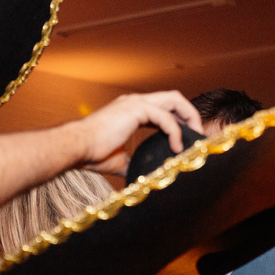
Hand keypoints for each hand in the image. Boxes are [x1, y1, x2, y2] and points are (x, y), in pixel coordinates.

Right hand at [68, 91, 202, 174]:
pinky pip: (166, 118)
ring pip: (174, 101)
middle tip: (199, 135)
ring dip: (189, 119)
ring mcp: (135, 102)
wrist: (76, 148)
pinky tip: (177, 147)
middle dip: (190, 114)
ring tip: (196, 138)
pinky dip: (176, 131)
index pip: (163, 107)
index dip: (178, 120)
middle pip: (173, 98)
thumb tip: (143, 176)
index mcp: (130, 109)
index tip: (188, 138)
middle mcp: (134, 101)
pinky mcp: (136, 109)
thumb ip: (133, 162)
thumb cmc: (91, 154)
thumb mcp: (118, 160)